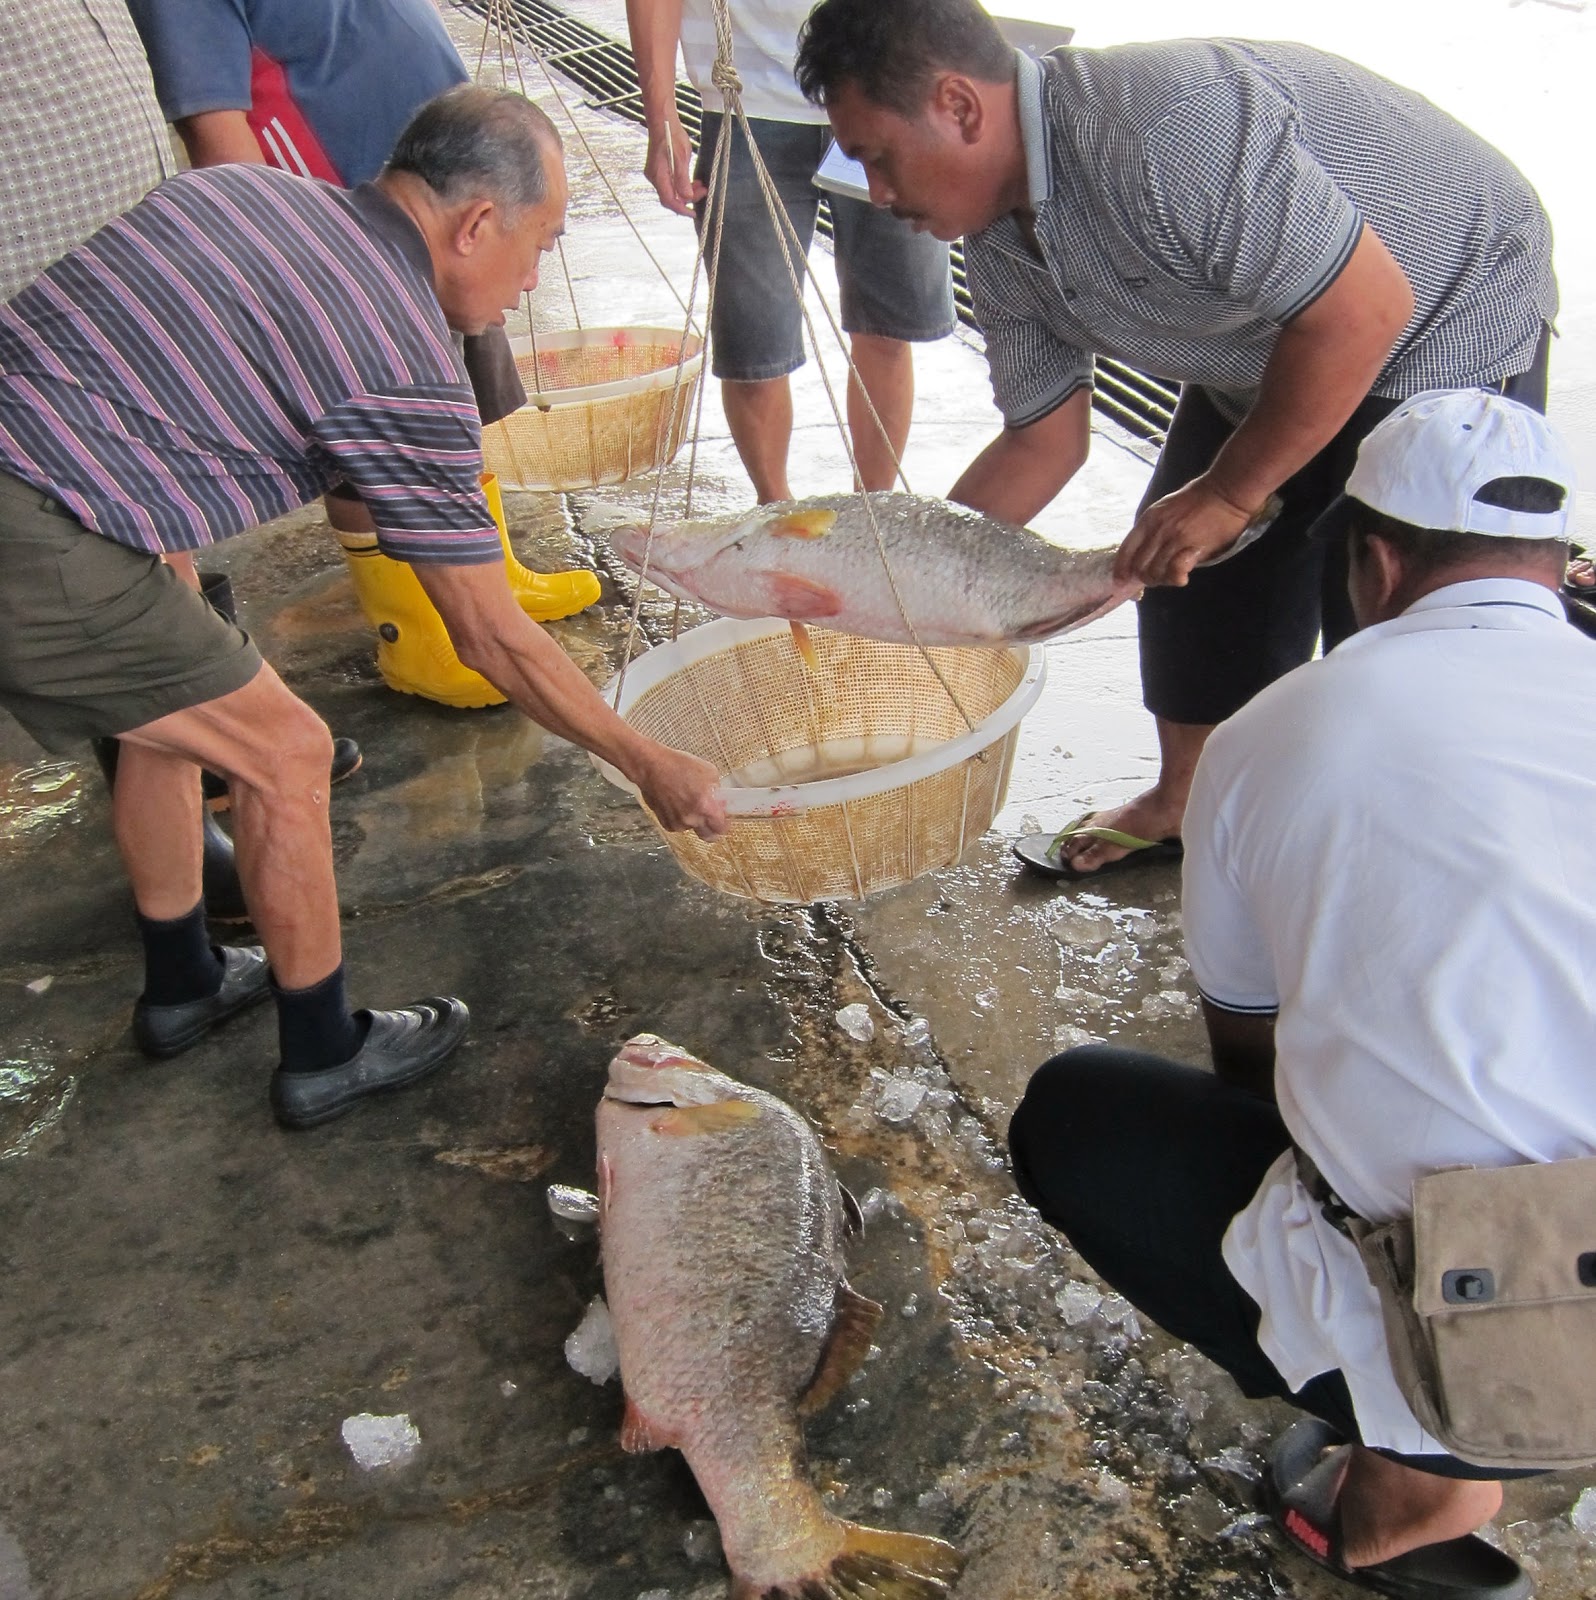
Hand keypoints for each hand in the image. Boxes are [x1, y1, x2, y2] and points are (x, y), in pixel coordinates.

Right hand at [635, 745, 727, 839]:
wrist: (651, 767)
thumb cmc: (678, 765)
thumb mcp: (708, 771)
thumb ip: (717, 790)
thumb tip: (721, 801)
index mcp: (705, 806)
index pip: (721, 828)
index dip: (724, 825)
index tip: (724, 820)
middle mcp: (692, 818)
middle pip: (708, 836)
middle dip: (712, 829)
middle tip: (711, 818)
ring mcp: (677, 823)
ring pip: (691, 828)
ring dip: (693, 820)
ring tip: (687, 801)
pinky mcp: (665, 823)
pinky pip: (678, 825)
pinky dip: (679, 818)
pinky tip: (676, 803)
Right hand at [644, 117, 703, 216]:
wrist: (663, 121)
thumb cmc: (670, 134)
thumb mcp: (681, 157)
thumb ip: (683, 179)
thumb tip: (687, 197)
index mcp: (658, 176)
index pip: (669, 201)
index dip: (682, 209)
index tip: (693, 213)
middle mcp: (655, 177)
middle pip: (671, 197)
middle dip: (688, 198)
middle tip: (703, 192)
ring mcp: (657, 174)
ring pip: (673, 190)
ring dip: (687, 190)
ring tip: (701, 185)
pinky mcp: (660, 169)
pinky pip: (672, 182)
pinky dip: (683, 183)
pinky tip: (693, 180)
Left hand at [1113, 475, 1258, 586]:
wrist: (1226, 491)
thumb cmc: (1198, 499)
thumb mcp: (1165, 508)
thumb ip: (1153, 529)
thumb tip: (1143, 554)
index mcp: (1148, 519)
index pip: (1126, 550)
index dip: (1121, 568)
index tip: (1121, 580)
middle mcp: (1158, 530)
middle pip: (1139, 566)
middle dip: (1145, 577)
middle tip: (1158, 578)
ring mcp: (1174, 539)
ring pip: (1156, 572)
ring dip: (1162, 580)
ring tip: (1173, 575)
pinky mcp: (1192, 547)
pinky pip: (1175, 571)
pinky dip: (1176, 578)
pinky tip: (1183, 577)